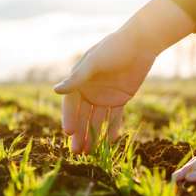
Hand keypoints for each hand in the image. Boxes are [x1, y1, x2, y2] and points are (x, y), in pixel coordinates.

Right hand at [54, 0, 195, 152]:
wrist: (141, 42)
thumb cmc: (113, 49)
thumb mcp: (94, 63)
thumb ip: (76, 79)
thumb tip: (55, 90)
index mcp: (79, 81)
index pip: (71, 104)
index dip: (69, 118)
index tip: (69, 133)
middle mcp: (90, 91)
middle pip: (82, 116)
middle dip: (80, 134)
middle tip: (77, 152)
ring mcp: (105, 96)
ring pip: (97, 120)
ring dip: (94, 135)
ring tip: (91, 153)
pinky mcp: (120, 98)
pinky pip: (115, 117)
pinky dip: (113, 128)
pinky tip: (111, 141)